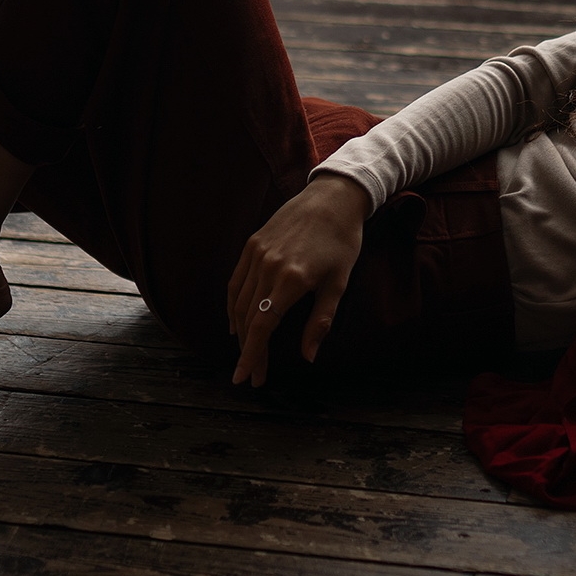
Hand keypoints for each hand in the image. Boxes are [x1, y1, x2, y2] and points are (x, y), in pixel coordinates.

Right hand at [227, 174, 372, 386]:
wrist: (333, 198)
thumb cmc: (342, 242)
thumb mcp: (338, 284)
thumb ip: (320, 322)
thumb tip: (308, 357)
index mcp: (291, 280)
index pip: (262, 327)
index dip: (252, 355)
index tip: (246, 377)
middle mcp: (268, 267)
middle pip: (248, 319)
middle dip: (248, 350)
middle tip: (252, 374)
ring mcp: (257, 254)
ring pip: (239, 302)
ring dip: (240, 331)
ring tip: (245, 353)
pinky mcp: (252, 244)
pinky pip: (236, 282)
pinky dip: (233, 304)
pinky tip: (236, 321)